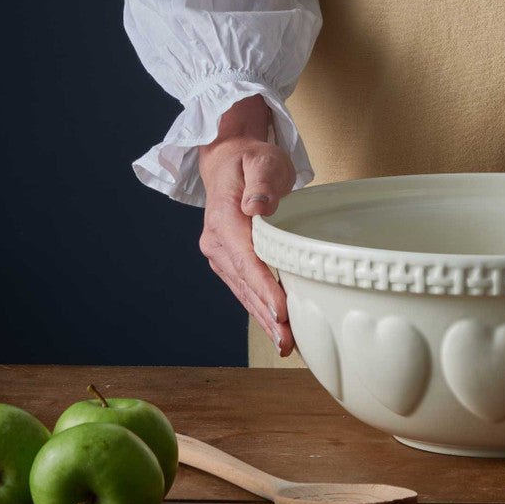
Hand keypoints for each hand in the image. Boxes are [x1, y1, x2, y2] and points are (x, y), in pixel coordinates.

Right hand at [197, 94, 296, 356]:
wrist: (229, 160)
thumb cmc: (251, 158)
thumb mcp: (261, 160)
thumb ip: (261, 182)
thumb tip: (257, 207)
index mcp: (224, 217)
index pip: (247, 259)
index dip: (264, 287)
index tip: (281, 310)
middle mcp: (216, 241)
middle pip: (245, 283)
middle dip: (266, 314)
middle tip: (287, 341)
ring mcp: (220, 253)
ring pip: (244, 291)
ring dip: (263, 318)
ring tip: (285, 344)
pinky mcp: (229, 260)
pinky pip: (245, 287)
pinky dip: (260, 308)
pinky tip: (276, 327)